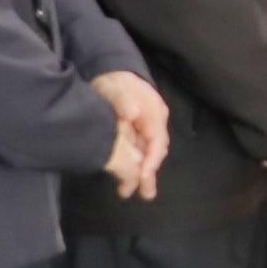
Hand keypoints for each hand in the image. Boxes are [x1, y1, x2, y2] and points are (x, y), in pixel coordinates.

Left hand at [90, 71, 170, 201]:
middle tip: (143, 194)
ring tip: (128, 192)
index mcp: (154, 113)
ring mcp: (144, 129)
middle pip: (154, 152)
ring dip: (139, 174)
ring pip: (145, 155)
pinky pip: (136, 153)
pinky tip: (123, 179)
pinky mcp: (134, 134)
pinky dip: (131, 166)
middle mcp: (153, 123)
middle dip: (147, 173)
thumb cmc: (114, 81)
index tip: (142, 175)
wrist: (109, 74)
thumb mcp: (116, 88)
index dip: (151, 160)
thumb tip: (132, 112)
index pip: (157, 141)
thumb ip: (122, 99)